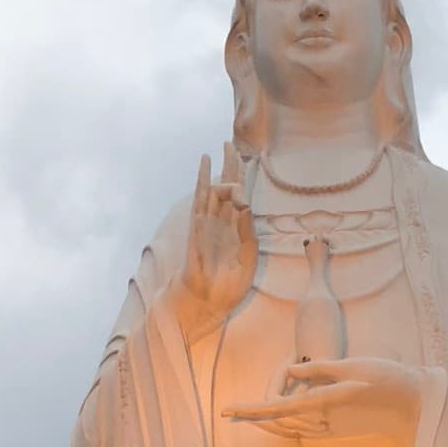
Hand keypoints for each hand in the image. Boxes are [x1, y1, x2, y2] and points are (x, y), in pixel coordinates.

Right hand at [172, 144, 256, 341]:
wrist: (208, 302)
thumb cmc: (228, 286)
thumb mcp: (248, 259)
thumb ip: (248, 233)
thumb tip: (247, 204)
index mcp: (237, 231)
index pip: (241, 199)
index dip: (244, 180)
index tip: (250, 159)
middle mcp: (223, 223)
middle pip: (228, 188)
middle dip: (231, 166)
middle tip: (232, 144)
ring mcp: (209, 223)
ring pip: (215, 188)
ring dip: (220, 168)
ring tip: (223, 148)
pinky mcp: (197, 226)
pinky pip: (200, 198)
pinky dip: (203, 179)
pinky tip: (205, 164)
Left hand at [223, 356, 422, 440]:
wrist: (413, 408)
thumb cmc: (388, 380)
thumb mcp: (353, 365)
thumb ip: (319, 369)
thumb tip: (290, 372)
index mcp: (325, 402)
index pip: (278, 407)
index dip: (250, 409)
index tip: (227, 410)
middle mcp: (324, 421)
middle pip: (278, 419)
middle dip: (254, 411)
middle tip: (231, 409)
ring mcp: (329, 429)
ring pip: (287, 427)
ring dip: (267, 418)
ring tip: (244, 415)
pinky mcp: (334, 432)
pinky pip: (300, 430)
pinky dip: (283, 423)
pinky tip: (274, 420)